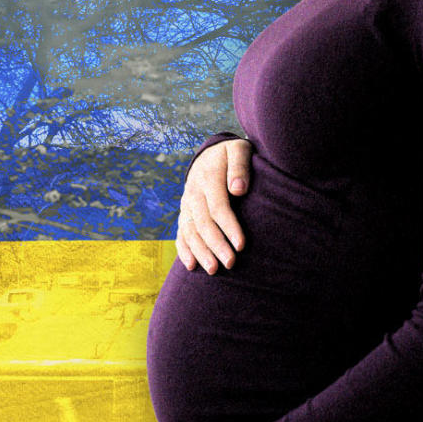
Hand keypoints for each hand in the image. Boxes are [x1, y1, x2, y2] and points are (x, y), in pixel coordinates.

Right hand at [177, 138, 253, 274]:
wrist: (210, 153)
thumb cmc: (232, 154)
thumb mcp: (239, 150)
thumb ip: (240, 167)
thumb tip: (238, 190)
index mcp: (208, 177)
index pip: (218, 207)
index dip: (229, 227)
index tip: (241, 245)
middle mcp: (193, 192)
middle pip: (203, 223)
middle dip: (216, 245)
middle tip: (230, 263)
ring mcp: (186, 204)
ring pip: (190, 231)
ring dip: (200, 252)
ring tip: (213, 270)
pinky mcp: (184, 213)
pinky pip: (181, 233)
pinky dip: (184, 250)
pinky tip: (191, 266)